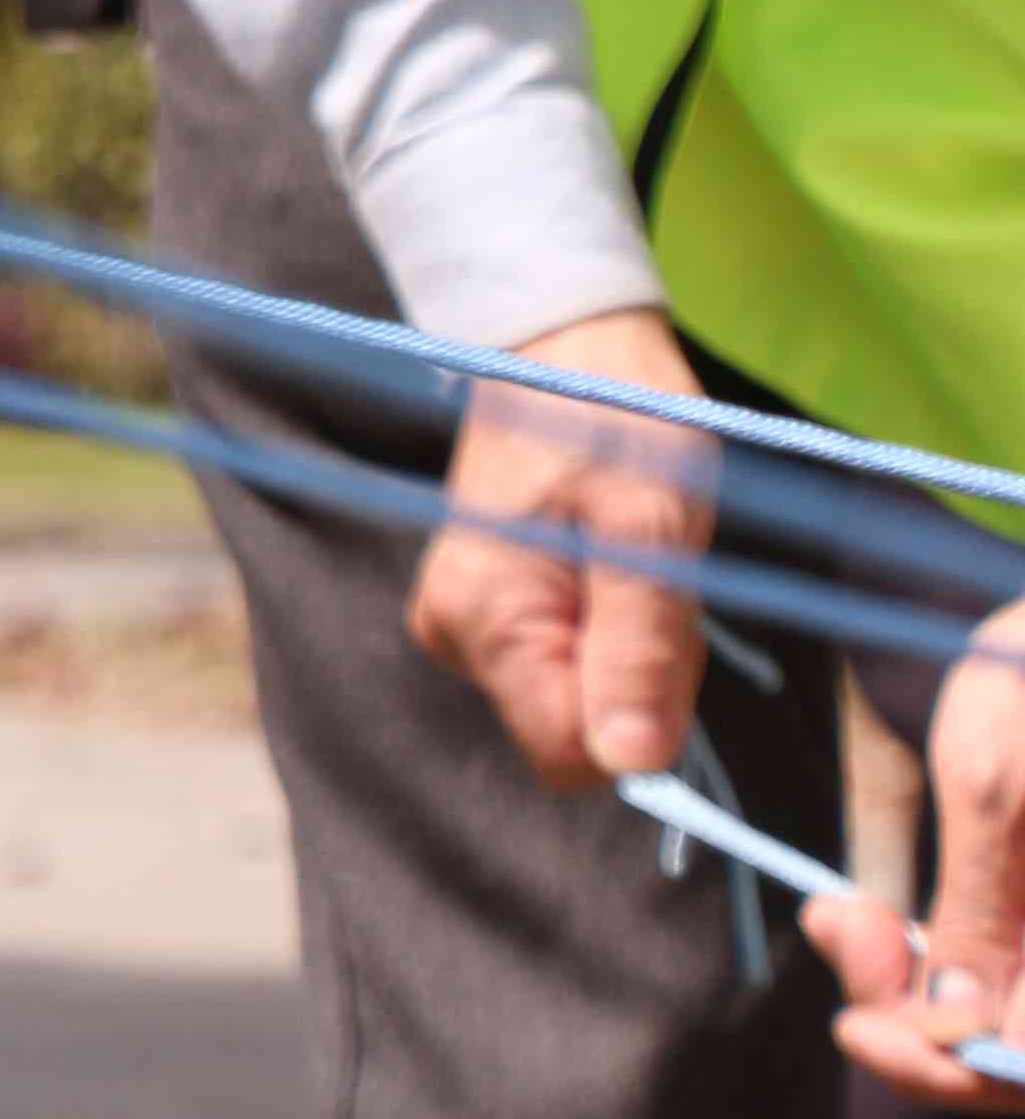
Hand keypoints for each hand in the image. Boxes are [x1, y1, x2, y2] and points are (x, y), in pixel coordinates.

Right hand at [405, 304, 714, 786]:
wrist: (567, 351)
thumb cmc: (618, 422)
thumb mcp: (652, 527)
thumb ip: (639, 650)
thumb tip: (632, 767)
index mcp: (483, 617)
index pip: (572, 753)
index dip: (644, 712)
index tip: (665, 622)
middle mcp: (452, 633)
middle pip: (576, 730)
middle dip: (641, 678)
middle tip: (657, 581)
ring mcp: (462, 624)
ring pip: (577, 702)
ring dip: (631, 653)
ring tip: (636, 561)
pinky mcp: (482, 614)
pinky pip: (564, 668)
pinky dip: (608, 632)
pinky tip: (610, 566)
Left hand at [812, 594, 1024, 1107]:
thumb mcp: (994, 783)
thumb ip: (982, 913)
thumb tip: (955, 1024)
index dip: (946, 1064)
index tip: (855, 1022)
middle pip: (1023, 1055)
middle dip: (919, 1020)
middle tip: (841, 942)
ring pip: (1016, 1019)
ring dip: (926, 992)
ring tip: (851, 921)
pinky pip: (1021, 977)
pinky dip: (954, 964)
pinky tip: (889, 921)